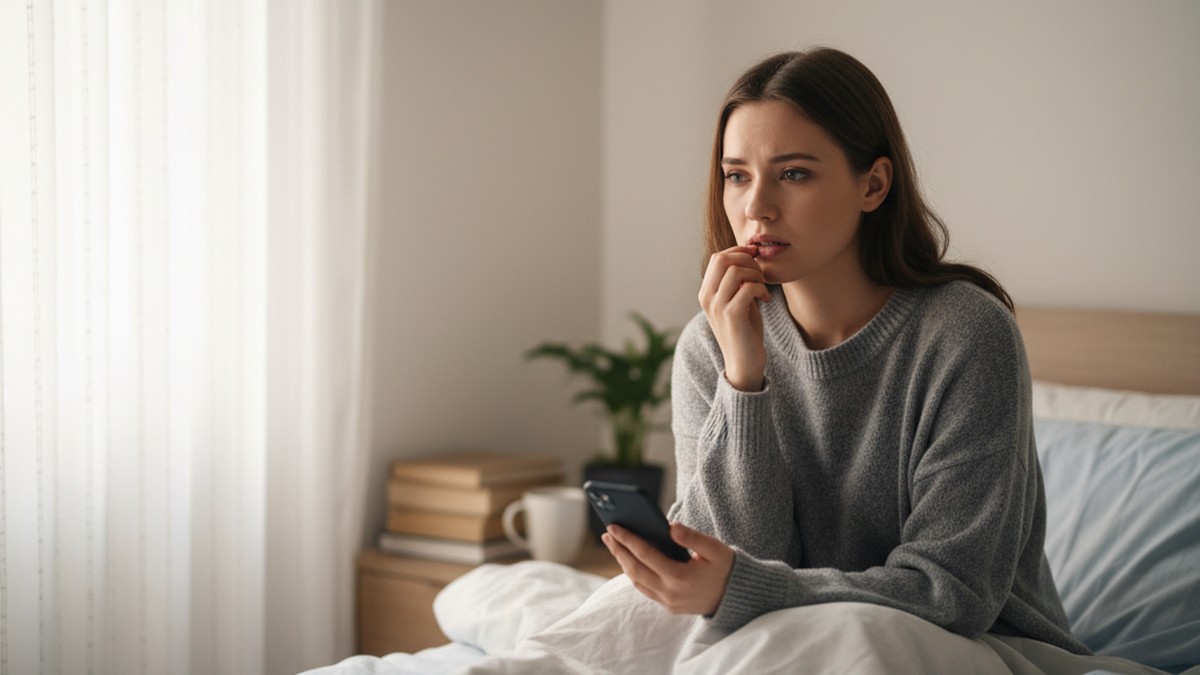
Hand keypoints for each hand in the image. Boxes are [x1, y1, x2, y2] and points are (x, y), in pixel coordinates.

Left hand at [601, 522, 734, 615]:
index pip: (646, 555)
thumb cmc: (726, 568)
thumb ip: (692, 537)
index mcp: (680, 577)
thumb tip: (669, 526)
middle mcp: (670, 593)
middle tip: (607, 533)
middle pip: (635, 570)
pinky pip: (645, 589)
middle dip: (619, 550)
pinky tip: (629, 560)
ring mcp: (668, 602)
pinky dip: (634, 574)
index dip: (628, 540)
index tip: (614, 526)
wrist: (737, 598)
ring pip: (637, 582)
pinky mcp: (669, 607)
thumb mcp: (715, 549)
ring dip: (623, 562)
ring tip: (614, 544)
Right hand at [699, 245, 770, 391]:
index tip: (756, 259)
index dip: (739, 252)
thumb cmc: (745, 330)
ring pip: (736, 271)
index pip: (718, 257)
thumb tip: (748, 256)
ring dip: (755, 275)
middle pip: (723, 259)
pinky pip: (747, 288)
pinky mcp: (731, 316)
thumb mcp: (737, 301)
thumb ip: (737, 282)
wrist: (744, 363)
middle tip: (760, 274)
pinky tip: (765, 300)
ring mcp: (717, 307)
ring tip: (762, 287)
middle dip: (747, 260)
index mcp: (706, 293)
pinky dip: (761, 289)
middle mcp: (707, 298)